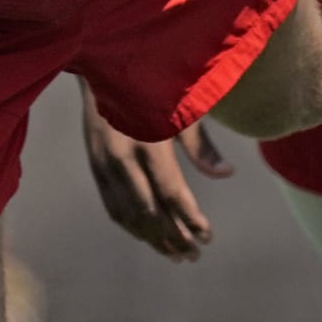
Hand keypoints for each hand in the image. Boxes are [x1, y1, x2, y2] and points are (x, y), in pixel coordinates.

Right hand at [81, 86, 232, 261]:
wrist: (105, 67)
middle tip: (195, 254)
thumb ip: (201, 145)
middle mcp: (122, 157)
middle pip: (149, 211)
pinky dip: (133, 227)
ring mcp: (104, 164)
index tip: (208, 236)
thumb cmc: (153, 85)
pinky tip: (151, 237)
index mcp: (147, 140)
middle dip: (174, 237)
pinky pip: (113, 207)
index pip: (171, 192)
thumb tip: (226, 173)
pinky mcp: (95, 167)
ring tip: (177, 254)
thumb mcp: (181, 108)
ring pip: (128, 215)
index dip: (190, 218)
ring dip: (153, 239)